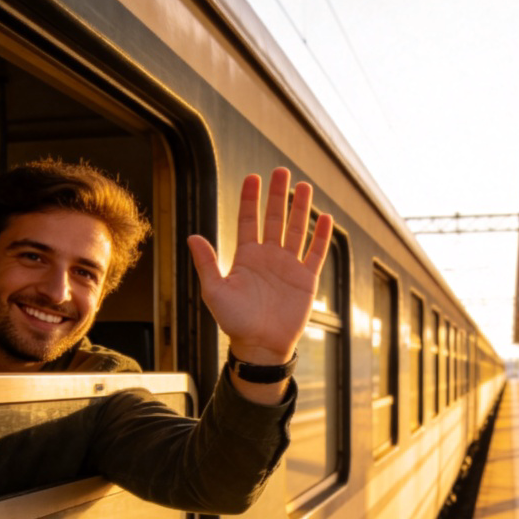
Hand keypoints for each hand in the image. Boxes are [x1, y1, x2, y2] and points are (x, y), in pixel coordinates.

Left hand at [187, 168, 333, 392]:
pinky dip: (321, 237)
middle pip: (274, 219)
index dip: (251, 199)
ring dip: (300, 208)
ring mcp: (289, 266)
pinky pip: (315, 254)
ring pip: (296, 230)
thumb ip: (207, 263)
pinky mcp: (306, 280)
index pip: (249, 220)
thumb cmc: (235, 322)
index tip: (254, 177)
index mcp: (246, 257)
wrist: (260, 346)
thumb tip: (193, 236)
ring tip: (304, 186)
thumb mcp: (215, 292)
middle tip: (282, 172)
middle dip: (278, 195)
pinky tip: (325, 218)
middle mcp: (268, 257)